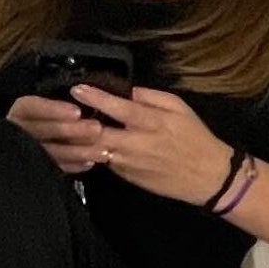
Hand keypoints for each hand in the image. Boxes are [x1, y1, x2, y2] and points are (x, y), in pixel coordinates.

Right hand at [7, 95, 105, 173]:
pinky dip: (72, 166)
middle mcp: (19, 131)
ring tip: (102, 151)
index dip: (53, 110)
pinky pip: (54, 168)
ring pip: (50, 152)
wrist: (14, 145)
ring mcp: (26, 151)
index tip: (76, 111)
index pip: (32, 108)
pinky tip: (89, 164)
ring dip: (77, 152)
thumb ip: (60, 100)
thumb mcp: (48, 102)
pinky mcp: (36, 167)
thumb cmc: (44, 112)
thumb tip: (83, 92)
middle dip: (70, 130)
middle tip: (97, 128)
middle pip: (42, 131)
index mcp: (20, 111)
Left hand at [70, 85, 233, 205]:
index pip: (119, 108)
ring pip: (96, 151)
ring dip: (81, 141)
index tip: (77, 89)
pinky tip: (84, 145)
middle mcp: (136, 144)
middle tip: (62, 112)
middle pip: (98, 134)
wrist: (206, 177)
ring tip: (67, 127)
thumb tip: (130, 91)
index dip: (96, 98)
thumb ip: (153, 97)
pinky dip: (94, 153)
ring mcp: (129, 164)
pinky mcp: (126, 178)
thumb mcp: (180, 108)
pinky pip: (105, 163)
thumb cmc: (194, 137)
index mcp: (151, 123)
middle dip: (77, 124)